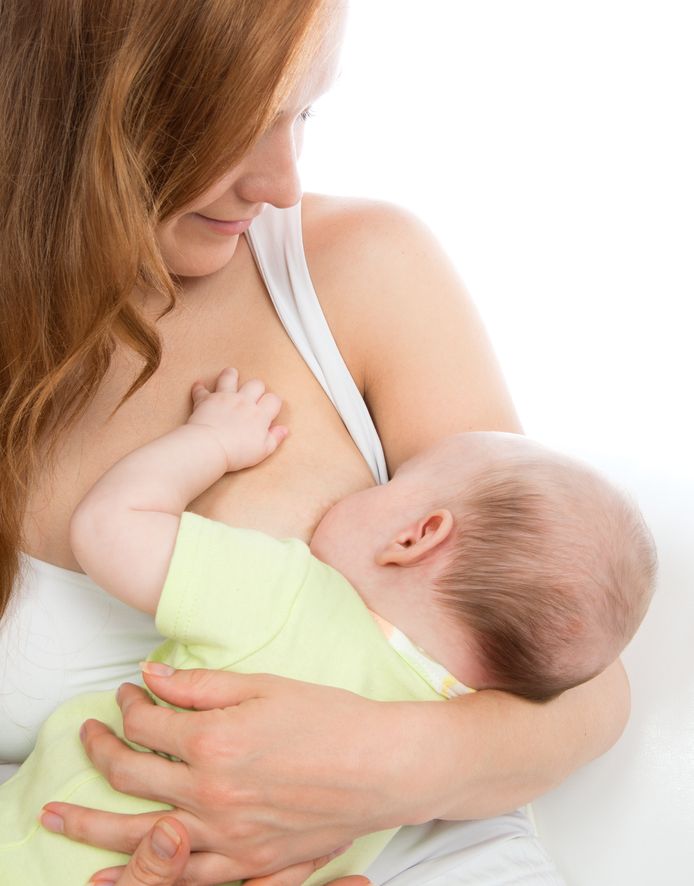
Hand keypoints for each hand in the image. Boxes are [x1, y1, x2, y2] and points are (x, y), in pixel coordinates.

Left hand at [41, 668, 426, 881]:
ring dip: (92, 825)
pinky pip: (185, 879)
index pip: (146, 724)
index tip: (126, 693)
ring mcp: (227, 836)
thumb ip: (200, 685)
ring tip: (58, 819)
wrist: (384, 767)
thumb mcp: (265, 686)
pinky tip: (112, 874)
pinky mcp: (249, 865)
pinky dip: (145, 875)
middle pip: (130, 776)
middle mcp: (211, 793)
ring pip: (140, 836)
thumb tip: (149, 678)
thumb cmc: (330, 718)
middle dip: (98, 752)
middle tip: (83, 739)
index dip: (128, 705)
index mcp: (214, 741)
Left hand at [188, 367, 287, 471]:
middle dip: (257, 387)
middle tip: (254, 392)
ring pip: (230, 377)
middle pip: (255, 384)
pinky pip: (202, 389)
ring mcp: (225, 398)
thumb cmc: (236, 452)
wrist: (210, 448)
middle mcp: (244, 402)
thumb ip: (275, 438)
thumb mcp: (263, 451)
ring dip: (231, 375)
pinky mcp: (206, 400)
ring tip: (232, 374)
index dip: (274, 402)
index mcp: (259, 414)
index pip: (273, 399)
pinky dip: (200, 387)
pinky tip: (199, 384)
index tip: (270, 407)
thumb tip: (284, 430)